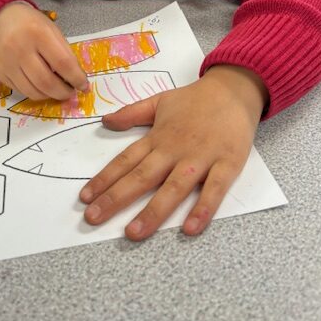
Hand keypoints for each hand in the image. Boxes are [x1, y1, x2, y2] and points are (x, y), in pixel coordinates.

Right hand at [0, 2, 87, 99]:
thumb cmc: (30, 24)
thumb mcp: (51, 30)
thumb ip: (64, 52)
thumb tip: (77, 79)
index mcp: (38, 33)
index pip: (63, 63)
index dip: (76, 78)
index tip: (84, 86)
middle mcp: (20, 49)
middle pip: (47, 82)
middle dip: (63, 92)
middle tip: (71, 92)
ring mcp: (7, 63)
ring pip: (33, 91)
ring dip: (50, 95)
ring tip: (57, 91)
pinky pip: (21, 91)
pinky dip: (35, 92)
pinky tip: (41, 86)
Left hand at [80, 65, 266, 239]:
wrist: (235, 89)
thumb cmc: (196, 99)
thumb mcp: (160, 101)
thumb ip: (133, 113)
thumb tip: (105, 121)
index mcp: (158, 136)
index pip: (126, 160)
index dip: (104, 178)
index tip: (85, 197)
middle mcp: (175, 149)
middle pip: (142, 177)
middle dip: (116, 198)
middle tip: (93, 218)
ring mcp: (201, 157)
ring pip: (174, 188)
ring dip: (152, 211)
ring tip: (133, 232)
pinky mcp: (227, 163)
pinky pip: (214, 190)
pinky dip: (203, 209)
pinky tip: (189, 229)